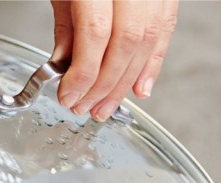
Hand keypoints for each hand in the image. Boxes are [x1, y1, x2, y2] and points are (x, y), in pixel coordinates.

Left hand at [50, 0, 178, 121]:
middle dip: (104, 84)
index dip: (84, 73)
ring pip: (148, 40)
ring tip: (104, 106)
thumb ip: (66, 28)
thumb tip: (63, 69)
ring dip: (125, 82)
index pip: (97, 34)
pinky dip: (151, 63)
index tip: (68, 95)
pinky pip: (165, 29)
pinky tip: (139, 87)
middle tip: (84, 107)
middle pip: (126, 43)